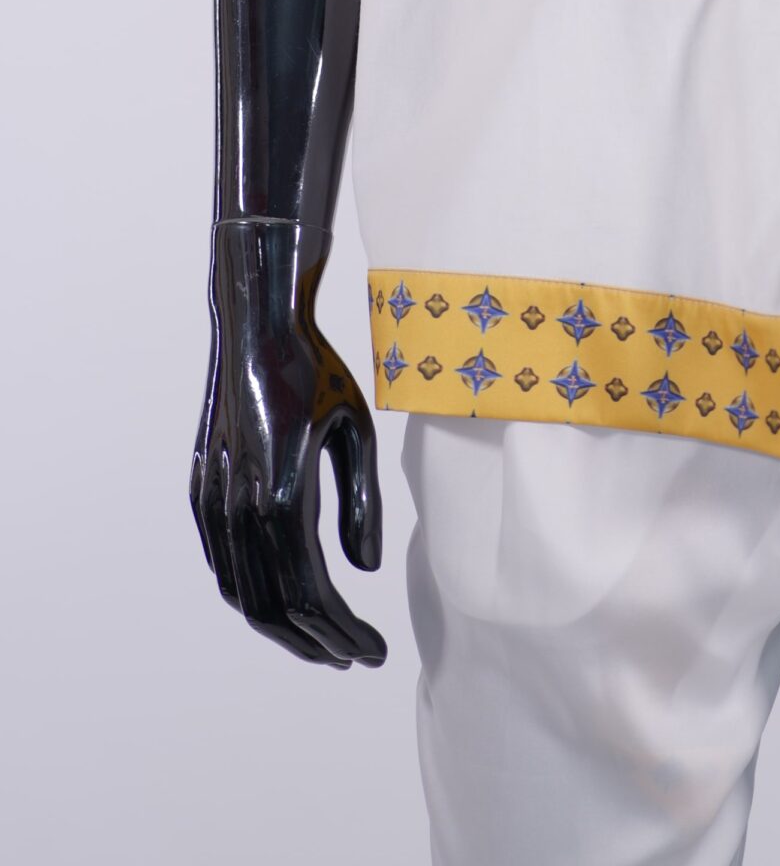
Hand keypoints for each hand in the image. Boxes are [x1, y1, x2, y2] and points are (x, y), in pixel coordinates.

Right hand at [190, 218, 385, 667]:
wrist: (255, 327)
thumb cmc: (316, 372)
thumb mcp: (357, 430)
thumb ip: (362, 504)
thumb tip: (365, 569)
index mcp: (285, 494)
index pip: (312, 595)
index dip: (343, 632)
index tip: (373, 652)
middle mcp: (242, 506)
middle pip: (274, 608)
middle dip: (315, 643)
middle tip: (352, 656)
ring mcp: (214, 501)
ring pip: (242, 592)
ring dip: (282, 627)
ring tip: (323, 639)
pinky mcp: (201, 491)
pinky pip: (224, 563)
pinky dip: (252, 594)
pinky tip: (283, 598)